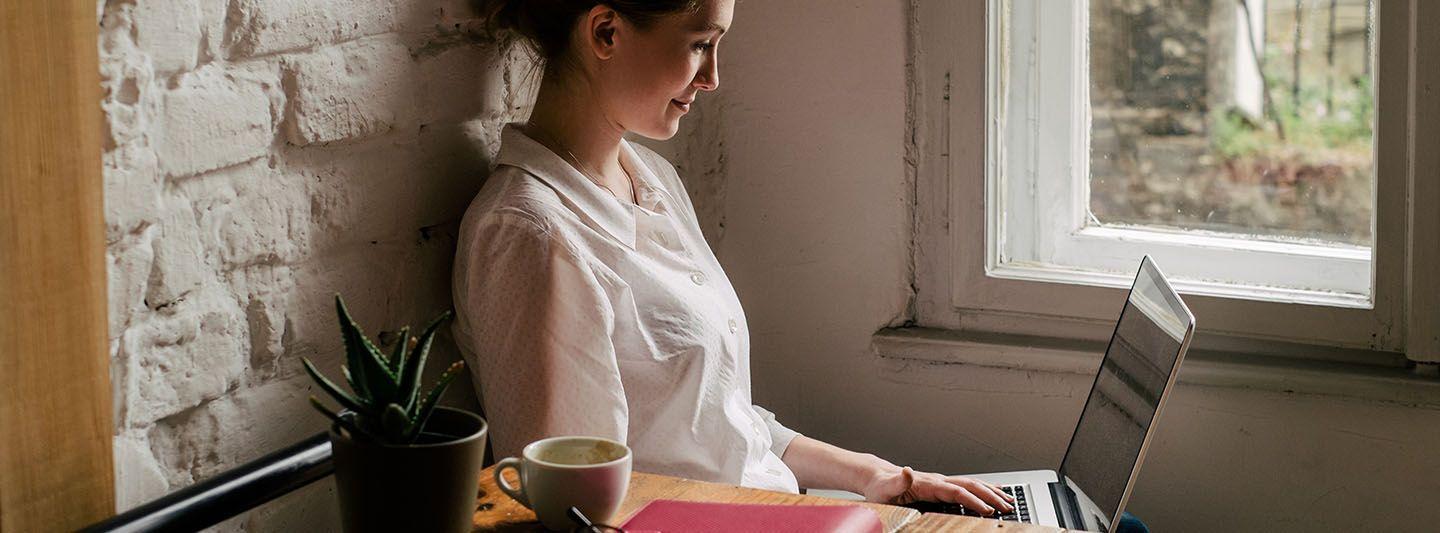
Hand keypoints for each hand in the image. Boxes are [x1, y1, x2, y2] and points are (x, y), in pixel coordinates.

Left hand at [859, 466, 1015, 515]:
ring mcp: (941, 481)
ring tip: (1008, 501)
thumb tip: (907, 470)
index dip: (973, 500)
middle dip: (990, 496)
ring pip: (972, 484)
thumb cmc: (881, 486)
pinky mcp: (941, 484)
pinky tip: (993, 491)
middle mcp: (938, 480)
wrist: (878, 476)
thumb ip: (898, 480)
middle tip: (1006, 508)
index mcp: (928, 483)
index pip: (956, 491)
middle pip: (970, 486)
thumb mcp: (885, 487)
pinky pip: (966, 486)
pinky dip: (983, 488)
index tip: (987, 510)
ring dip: (991, 492)